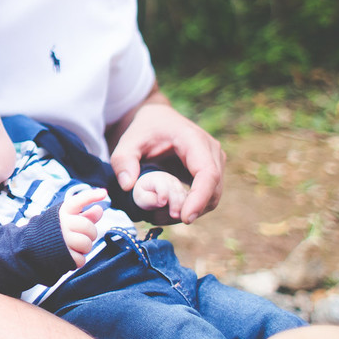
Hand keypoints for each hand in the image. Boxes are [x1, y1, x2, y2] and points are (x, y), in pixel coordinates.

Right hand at [59, 187, 105, 266]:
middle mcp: (62, 224)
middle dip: (90, 234)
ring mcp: (62, 240)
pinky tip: (70, 255)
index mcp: (62, 213)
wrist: (32, 248)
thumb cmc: (55, 231)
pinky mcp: (63, 256)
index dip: (91, 196)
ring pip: (86, 244)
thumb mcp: (67, 219)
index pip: (78, 201)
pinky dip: (78, 259)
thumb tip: (100, 209)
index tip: (104, 193)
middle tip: (81, 236)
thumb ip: (85, 215)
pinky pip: (81, 259)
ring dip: (84, 248)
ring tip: (75, 246)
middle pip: (89, 227)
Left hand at [110, 92, 224, 224]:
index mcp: (194, 140)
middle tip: (159, 218)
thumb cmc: (145, 129)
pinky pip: (207, 197)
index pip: (207, 173)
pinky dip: (189, 208)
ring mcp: (215, 162)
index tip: (185, 219)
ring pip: (212, 197)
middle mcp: (212, 151)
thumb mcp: (129, 140)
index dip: (199, 198)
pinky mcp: (211, 173)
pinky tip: (166, 212)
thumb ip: (123, 160)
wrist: (159, 120)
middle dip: (190, 210)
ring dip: (189, 211)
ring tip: (159, 215)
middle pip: (213, 190)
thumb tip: (128, 186)